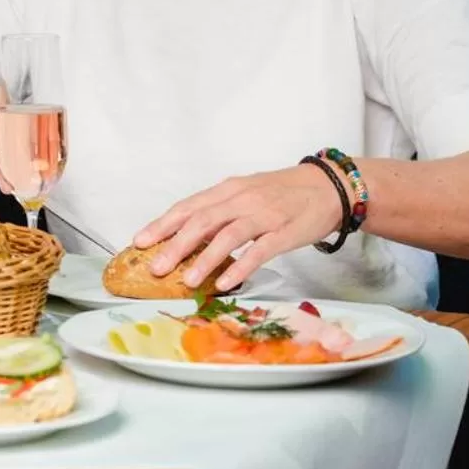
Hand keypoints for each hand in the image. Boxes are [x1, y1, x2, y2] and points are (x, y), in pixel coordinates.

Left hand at [132, 163, 346, 290]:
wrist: (329, 186)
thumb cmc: (281, 193)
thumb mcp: (245, 194)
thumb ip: (218, 211)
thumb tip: (185, 236)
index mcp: (228, 190)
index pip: (188, 206)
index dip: (163, 224)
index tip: (140, 241)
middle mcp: (242, 199)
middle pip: (202, 221)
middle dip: (175, 245)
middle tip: (156, 267)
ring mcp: (264, 215)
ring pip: (227, 236)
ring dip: (204, 259)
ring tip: (186, 280)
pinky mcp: (285, 232)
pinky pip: (259, 251)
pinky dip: (239, 266)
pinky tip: (224, 282)